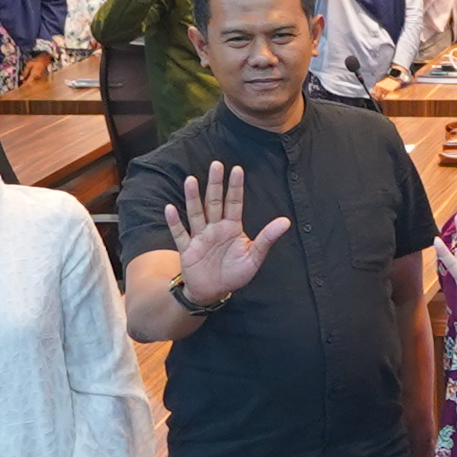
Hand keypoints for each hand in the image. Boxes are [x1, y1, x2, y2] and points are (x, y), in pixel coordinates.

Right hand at [165, 161, 295, 306]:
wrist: (213, 292)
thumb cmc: (235, 273)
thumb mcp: (254, 257)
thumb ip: (267, 238)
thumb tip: (286, 221)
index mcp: (232, 227)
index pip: (234, 203)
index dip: (235, 187)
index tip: (237, 169)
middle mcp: (215, 228)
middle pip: (214, 202)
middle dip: (215, 184)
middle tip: (216, 164)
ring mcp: (200, 237)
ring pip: (196, 213)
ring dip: (193, 198)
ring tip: (191, 180)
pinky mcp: (187, 249)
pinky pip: (180, 234)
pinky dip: (175, 222)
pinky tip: (170, 208)